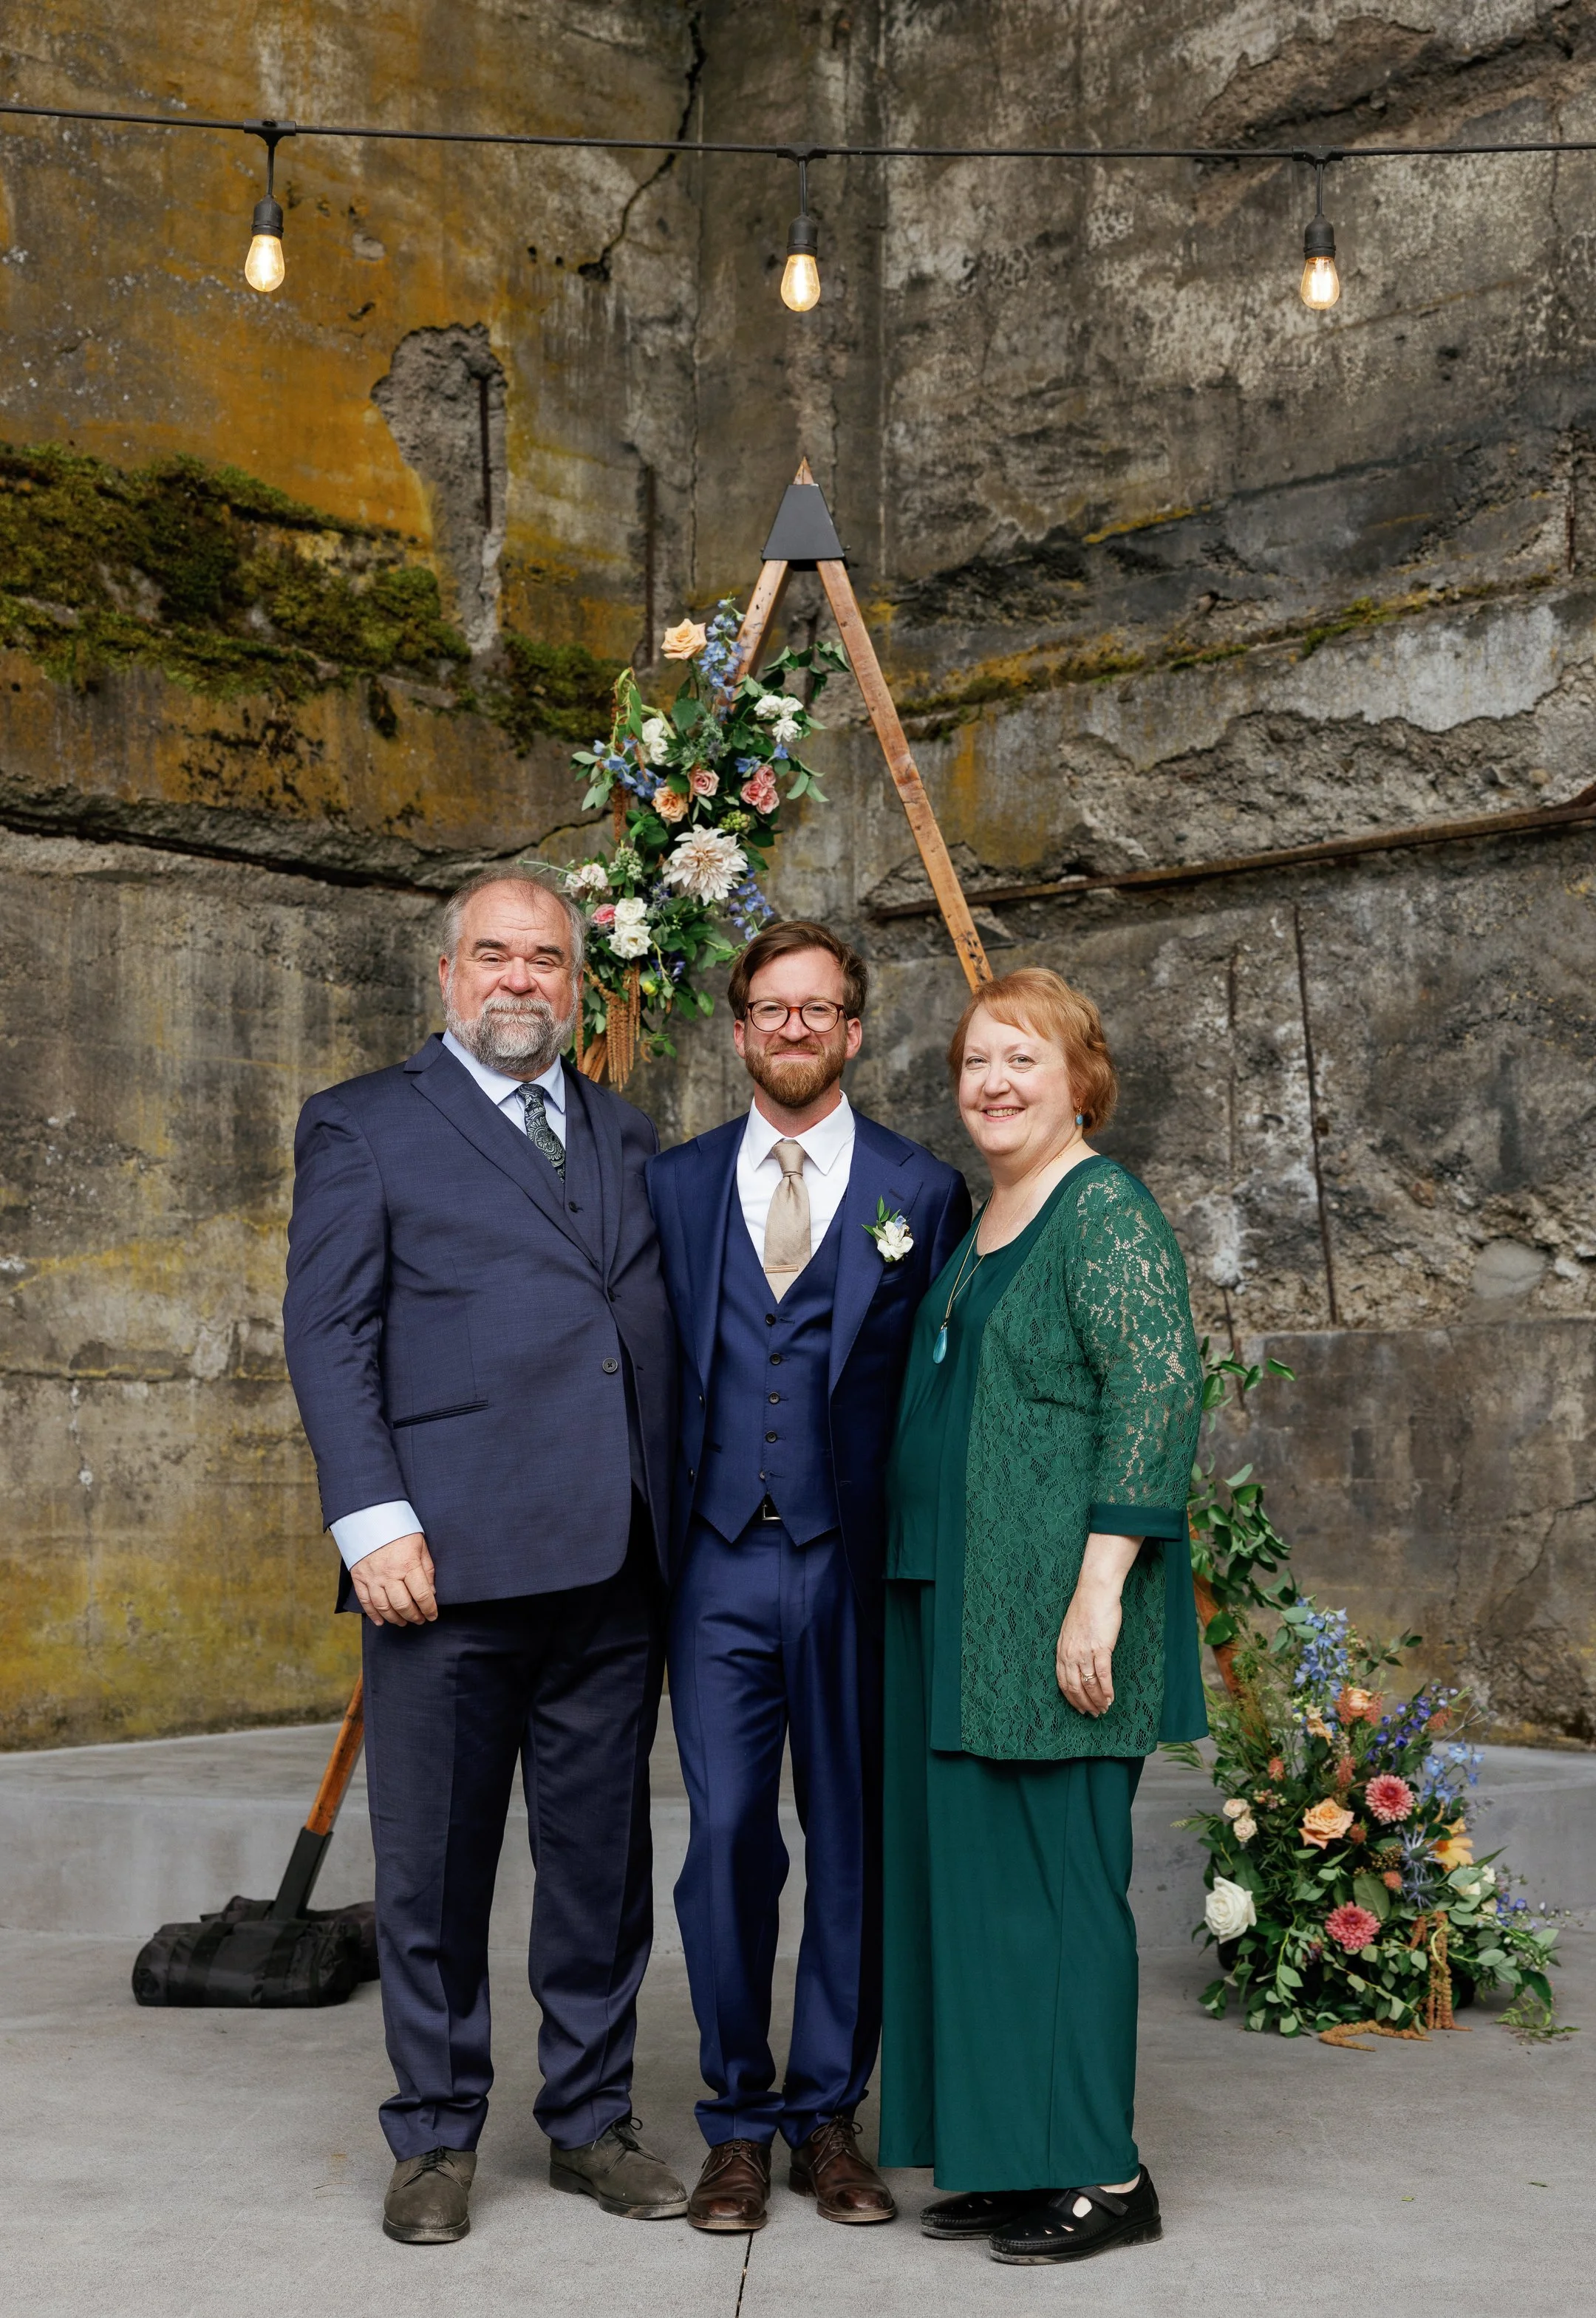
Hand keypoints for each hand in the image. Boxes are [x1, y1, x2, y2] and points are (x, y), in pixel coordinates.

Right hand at [351, 1531, 437, 1626]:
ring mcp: (373, 1578)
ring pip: (384, 1607)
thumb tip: (431, 1592)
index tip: (433, 1615)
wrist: (370, 1517)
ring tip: (404, 1622)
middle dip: (414, 1616)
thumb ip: (427, 1569)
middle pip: (403, 1605)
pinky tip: (382, 1621)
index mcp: (408, 1564)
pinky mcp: (359, 1578)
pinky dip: (373, 1614)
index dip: (429, 1609)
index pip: (422, 1595)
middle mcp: (389, 1574)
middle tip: (420, 1619)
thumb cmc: (399, 1531)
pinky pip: (366, 1602)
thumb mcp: (420, 1545)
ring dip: (395, 1619)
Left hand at [1055, 1532, 1140, 1715]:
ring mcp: (1084, 1652)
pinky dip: (1106, 1690)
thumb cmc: (1086, 1608)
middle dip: (1084, 1704)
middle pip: (1074, 1687)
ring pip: (1089, 1684)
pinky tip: (1111, 1698)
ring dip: (1096, 1700)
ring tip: (1104, 1709)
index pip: (1062, 1682)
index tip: (1079, 1708)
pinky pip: (1103, 1675)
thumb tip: (1078, 1662)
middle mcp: (1070, 1654)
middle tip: (1093, 1714)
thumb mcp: (1071, 1630)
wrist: (1095, 1592)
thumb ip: (1072, 1647)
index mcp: (1061, 1650)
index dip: (1071, 1698)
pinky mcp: (1101, 1648)